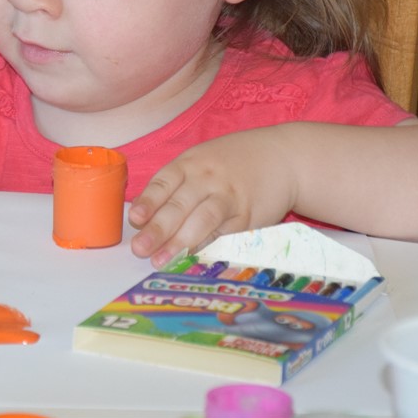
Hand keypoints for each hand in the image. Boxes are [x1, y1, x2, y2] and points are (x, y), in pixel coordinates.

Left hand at [127, 131, 297, 267]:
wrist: (282, 157)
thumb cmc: (231, 161)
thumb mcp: (201, 160)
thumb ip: (176, 185)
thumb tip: (143, 218)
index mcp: (191, 163)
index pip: (164, 182)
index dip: (149, 201)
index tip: (135, 218)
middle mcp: (208, 179)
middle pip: (180, 205)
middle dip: (158, 228)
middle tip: (140, 249)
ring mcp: (230, 198)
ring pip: (202, 220)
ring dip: (180, 243)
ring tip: (161, 260)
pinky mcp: (249, 217)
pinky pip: (225, 235)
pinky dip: (208, 248)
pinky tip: (192, 260)